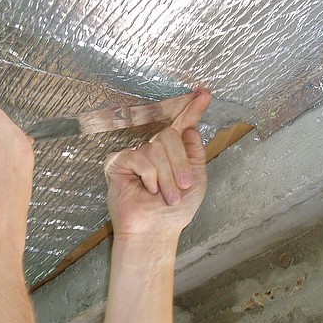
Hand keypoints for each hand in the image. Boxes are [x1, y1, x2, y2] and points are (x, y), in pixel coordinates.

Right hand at [104, 91, 210, 246]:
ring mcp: (135, 155)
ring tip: (165, 196)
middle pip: (169, 135)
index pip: (183, 125)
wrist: (155, 230)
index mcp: (173, 152)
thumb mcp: (196, 181)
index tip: (204, 92)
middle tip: (183, 188)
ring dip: (166, 177)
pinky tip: (147, 189)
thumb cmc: (173, 212)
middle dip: (179, 164)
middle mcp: (154, 149)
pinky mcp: (118, 163)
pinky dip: (148, 176)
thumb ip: (195, 153)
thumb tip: (190, 129)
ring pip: (155, 149)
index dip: (193, 108)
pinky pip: (137, 157)